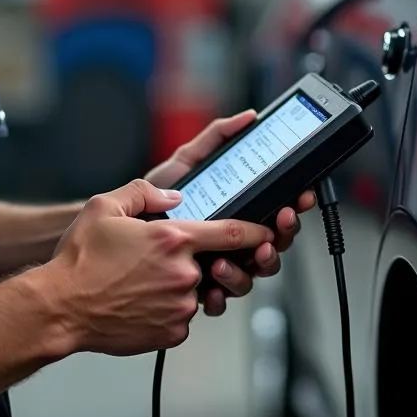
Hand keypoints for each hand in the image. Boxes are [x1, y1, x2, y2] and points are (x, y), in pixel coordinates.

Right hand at [49, 179, 274, 354]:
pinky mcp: (172, 333)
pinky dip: (168, 309)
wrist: (59, 308)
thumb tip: (174, 197)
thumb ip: (145, 193)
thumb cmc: (79, 259)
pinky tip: (139, 302)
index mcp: (174, 239)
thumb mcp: (105, 206)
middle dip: (198, 261)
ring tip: (142, 282)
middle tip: (159, 262)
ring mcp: (180, 307)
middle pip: (212, 264)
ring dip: (179, 286)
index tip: (269, 232)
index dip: (257, 232)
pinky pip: (182, 317)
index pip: (234, 233)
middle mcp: (184, 274)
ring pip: (196, 291)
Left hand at [146, 110, 315, 316]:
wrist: (116, 232)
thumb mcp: (186, 161)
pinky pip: (222, 300)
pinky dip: (221, 296)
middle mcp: (234, 241)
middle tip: (279, 223)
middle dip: (283, 235)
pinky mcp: (200, 290)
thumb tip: (248, 117)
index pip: (276, 209)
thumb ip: (217, 137)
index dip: (294, 203)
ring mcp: (221, 267)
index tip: (299, 196)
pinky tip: (212, 288)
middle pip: (275, 243)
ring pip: (254, 273)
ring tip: (230, 258)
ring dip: (252, 267)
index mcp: (237, 211)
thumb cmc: (153, 197)